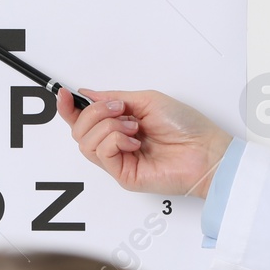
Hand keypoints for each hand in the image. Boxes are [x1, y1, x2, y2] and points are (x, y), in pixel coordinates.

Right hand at [56, 86, 232, 198]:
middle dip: (93, 113)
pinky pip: (102, 153)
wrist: (206, 151)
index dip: (69, 108)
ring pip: (85, 142)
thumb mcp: (147, 99)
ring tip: (132, 126)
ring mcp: (119, 160)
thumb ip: (114, 97)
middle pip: (79, 130)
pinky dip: (114, 140)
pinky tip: (133, 141)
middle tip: (119, 109)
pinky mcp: (123, 175)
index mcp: (120, 125)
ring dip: (106, 126)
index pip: (84, 120)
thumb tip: (87, 94)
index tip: (63, 94)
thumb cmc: (186, 126)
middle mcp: (116, 143)